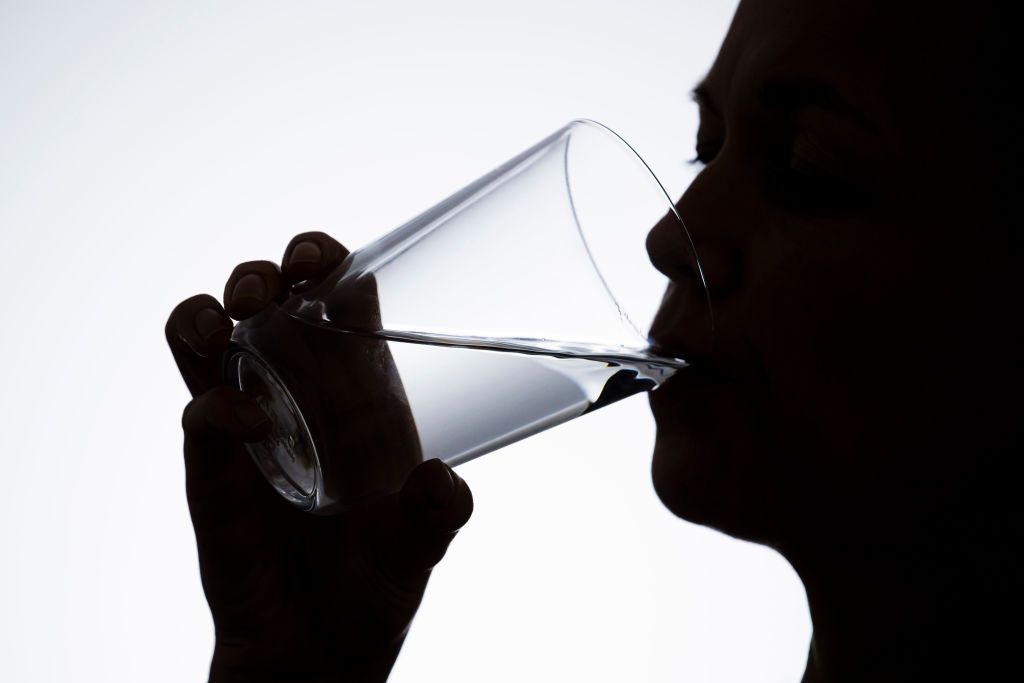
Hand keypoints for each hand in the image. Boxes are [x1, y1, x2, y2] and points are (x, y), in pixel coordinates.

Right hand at [166, 231, 472, 681]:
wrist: (321, 649)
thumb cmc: (377, 582)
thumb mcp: (422, 544)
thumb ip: (438, 514)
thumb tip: (443, 480)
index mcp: (356, 388)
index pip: (336, 299)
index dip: (325, 262)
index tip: (321, 260)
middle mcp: (297, 394)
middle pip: (264, 302)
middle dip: (259, 274)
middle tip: (269, 286)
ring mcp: (247, 426)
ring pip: (205, 340)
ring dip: (206, 313)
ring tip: (230, 319)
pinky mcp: (213, 470)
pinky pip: (199, 415)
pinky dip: (216, 407)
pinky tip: (248, 423)